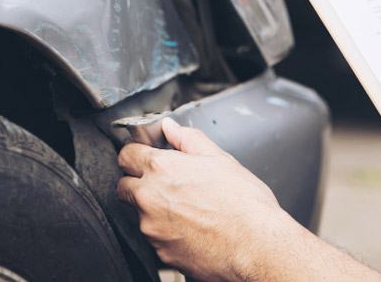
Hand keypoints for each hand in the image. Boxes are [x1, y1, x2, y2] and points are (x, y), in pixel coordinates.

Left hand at [116, 118, 296, 281]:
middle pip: (123, 186)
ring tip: (185, 208)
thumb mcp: (219, 159)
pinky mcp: (160, 253)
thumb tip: (170, 127)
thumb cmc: (244, 204)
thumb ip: (188, 138)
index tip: (146, 157)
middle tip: (164, 184)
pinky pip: (153, 238)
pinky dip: (165, 232)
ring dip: (152, 209)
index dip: (137, 154)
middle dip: (137, 182)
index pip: (126, 154)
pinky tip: (190, 228)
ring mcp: (152, 228)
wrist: (256, 246)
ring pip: (137, 214)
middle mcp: (149, 198)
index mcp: (161, 168)